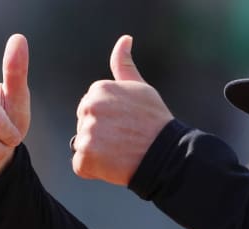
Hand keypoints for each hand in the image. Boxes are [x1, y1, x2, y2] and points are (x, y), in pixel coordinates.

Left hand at [73, 35, 173, 185]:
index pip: (92, 107)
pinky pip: (81, 165)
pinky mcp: (85, 157)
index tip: (126, 124)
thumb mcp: (140, 88)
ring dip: (98, 152)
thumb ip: (124, 65)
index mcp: (99, 89)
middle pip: (85, 124)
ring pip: (83, 145)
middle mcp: (89, 108)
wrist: (166, 155)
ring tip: (120, 152)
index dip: (109, 119)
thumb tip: (124, 39)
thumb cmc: (155, 122)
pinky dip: (94, 169)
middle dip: (100, 134)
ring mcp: (86, 133)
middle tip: (123, 140)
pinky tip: (114, 165)